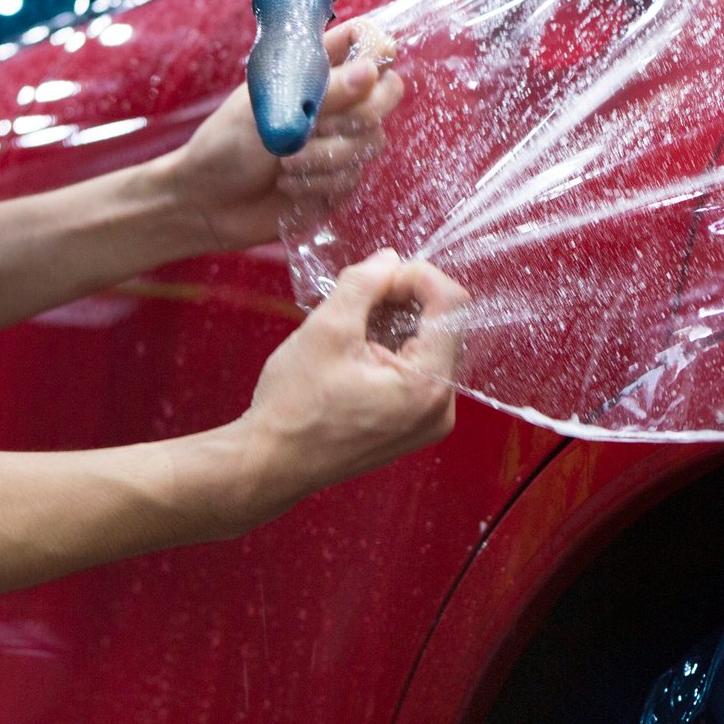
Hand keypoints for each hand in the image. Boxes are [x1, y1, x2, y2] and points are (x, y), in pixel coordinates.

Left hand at [166, 20, 405, 253]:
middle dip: (364, 111)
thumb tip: (371, 72)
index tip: (371, 65)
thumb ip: (325, 92)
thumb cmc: (226, 144)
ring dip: (329, 154)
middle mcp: (335, 102)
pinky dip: (321, 181)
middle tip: (324, 125)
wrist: (206, 203)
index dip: (377, 46)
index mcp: (314, 69)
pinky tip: (288, 184)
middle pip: (388, 90)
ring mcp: (341, 141)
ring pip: (372, 139)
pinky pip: (355, 175)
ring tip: (285, 162)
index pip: (363, 40)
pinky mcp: (339, 180)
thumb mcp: (270, 111)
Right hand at [236, 250, 465, 516]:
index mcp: (427, 386)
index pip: (452, 304)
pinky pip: (420, 369)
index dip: (417, 276)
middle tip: (363, 296)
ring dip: (399, 321)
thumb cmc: (294, 408)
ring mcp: (429, 419)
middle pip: (445, 323)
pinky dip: (396, 346)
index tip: (380, 277)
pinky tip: (361, 346)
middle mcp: (440, 407)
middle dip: (407, 298)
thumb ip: (364, 284)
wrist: (272, 462)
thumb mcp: (326, 329)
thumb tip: (389, 260)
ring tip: (356, 322)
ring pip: (432, 343)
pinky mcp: (414, 423)